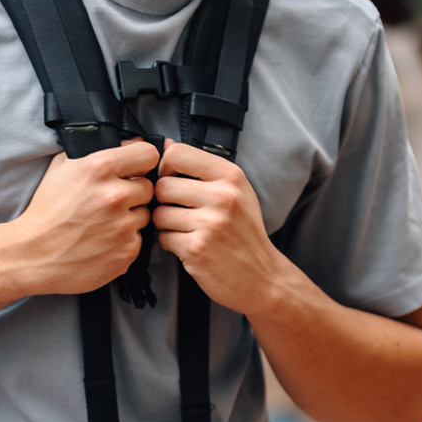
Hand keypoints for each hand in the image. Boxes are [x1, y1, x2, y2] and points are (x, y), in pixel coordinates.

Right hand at [10, 140, 157, 294]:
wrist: (33, 255)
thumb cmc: (46, 213)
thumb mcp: (61, 168)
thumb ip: (94, 153)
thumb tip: (127, 144)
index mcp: (99, 168)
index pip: (148, 154)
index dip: (142, 161)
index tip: (137, 168)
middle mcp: (115, 195)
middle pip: (148, 187)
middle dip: (133, 192)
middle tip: (111, 201)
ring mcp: (123, 225)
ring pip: (144, 214)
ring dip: (130, 217)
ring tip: (104, 223)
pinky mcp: (127, 251)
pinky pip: (137, 239)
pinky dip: (124, 240)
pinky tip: (103, 241)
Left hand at [151, 141, 285, 314]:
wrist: (263, 278)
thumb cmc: (244, 233)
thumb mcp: (235, 192)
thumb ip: (201, 168)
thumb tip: (166, 144)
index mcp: (231, 176)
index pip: (177, 153)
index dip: (166, 167)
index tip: (172, 180)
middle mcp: (222, 196)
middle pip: (162, 185)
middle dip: (163, 201)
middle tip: (179, 212)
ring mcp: (210, 223)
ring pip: (159, 212)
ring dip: (165, 224)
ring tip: (185, 230)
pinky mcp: (196, 249)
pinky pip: (163, 237)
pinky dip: (170, 243)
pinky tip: (188, 245)